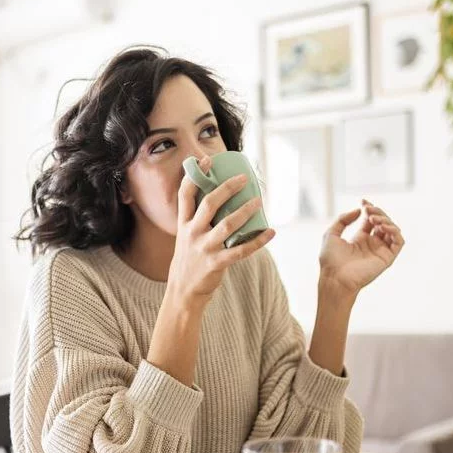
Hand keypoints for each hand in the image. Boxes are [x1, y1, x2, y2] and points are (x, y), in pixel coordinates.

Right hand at [168, 155, 275, 307]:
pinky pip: (240, 250)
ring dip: (245, 211)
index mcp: (184, 224)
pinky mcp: (216, 264)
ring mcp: (204, 249)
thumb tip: (222, 198)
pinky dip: (258, 241)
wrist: (183, 292)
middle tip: (244, 179)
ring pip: (227, 225)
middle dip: (226, 188)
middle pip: (209, 204)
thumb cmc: (190, 259)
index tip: (206, 161)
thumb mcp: (186, 237)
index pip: (185, 195)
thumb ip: (199, 220)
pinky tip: (270, 232)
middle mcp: (192, 233)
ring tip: (259, 201)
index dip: (195, 176)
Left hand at [318, 199, 403, 295]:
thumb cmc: (330, 260)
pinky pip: (399, 242)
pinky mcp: (387, 259)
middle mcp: (372, 244)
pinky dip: (394, 231)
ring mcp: (380, 251)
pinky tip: (382, 226)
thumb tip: (359, 210)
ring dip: (386, 220)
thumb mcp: (331, 234)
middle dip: (377, 212)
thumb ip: (343, 219)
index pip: (371, 220)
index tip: (363, 201)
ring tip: (373, 218)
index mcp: (360, 239)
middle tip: (368, 209)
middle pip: (383, 222)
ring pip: (393, 230)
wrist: (334, 277)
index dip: (369, 208)